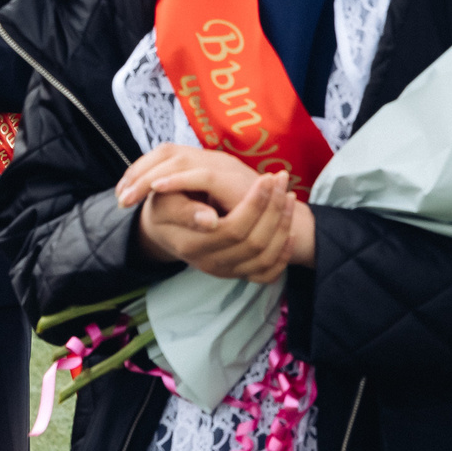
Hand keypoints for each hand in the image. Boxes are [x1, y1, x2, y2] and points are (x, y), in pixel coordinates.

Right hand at [126, 151, 317, 284]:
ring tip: (287, 194)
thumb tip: (210, 219)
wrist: (164, 230)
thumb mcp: (163, 205)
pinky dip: (283, 253)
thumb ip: (185, 211)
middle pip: (254, 242)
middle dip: (273, 208)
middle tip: (280, 179)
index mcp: (193, 245)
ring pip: (266, 256)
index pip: (233, 229)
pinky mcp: (238, 272)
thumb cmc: (163, 210)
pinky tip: (288, 229)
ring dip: (282, 224)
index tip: (266, 177)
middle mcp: (211, 263)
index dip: (254, 204)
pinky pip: (269, 273)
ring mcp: (226, 271)